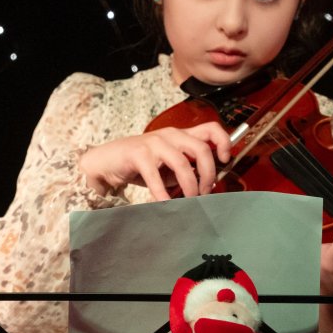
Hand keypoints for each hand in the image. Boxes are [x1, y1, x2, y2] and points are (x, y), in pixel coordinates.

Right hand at [79, 122, 230, 200]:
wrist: (106, 162)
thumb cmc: (140, 165)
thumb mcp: (169, 167)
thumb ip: (187, 171)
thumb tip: (206, 185)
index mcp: (181, 135)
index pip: (211, 128)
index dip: (224, 142)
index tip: (226, 160)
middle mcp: (170, 134)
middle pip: (201, 148)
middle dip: (208, 174)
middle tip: (206, 192)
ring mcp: (154, 142)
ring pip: (182, 162)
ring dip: (190, 185)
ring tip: (189, 200)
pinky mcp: (138, 153)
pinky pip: (155, 176)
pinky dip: (162, 193)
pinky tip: (164, 204)